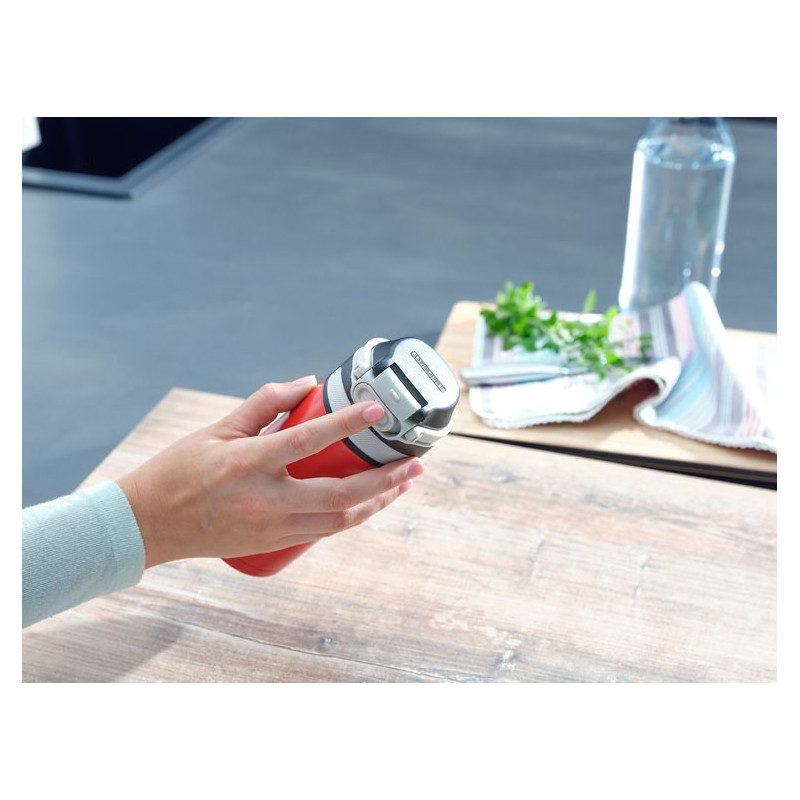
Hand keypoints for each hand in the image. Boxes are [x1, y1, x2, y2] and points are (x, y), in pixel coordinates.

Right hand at [116, 377, 423, 567]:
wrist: (149, 525)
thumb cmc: (178, 471)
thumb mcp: (216, 429)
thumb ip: (263, 403)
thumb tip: (308, 383)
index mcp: (247, 463)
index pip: (308, 440)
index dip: (347, 424)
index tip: (378, 411)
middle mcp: (265, 500)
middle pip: (341, 496)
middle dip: (386, 480)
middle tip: (415, 462)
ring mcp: (271, 527)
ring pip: (340, 520)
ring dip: (378, 502)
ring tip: (404, 482)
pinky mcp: (273, 543)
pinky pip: (325, 531)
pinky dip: (353, 516)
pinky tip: (371, 503)